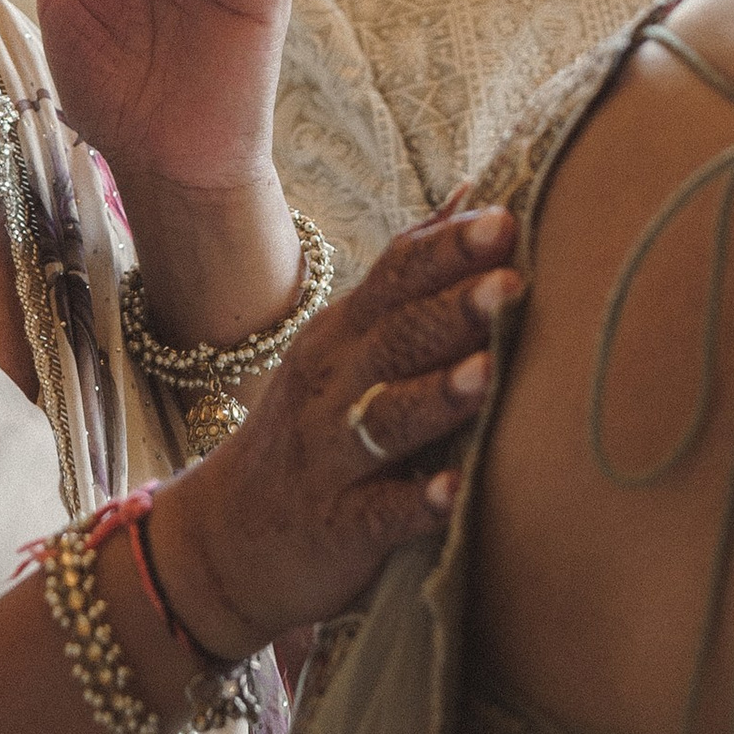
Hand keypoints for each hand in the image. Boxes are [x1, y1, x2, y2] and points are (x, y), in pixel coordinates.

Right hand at [147, 205, 520, 654]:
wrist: (222, 538)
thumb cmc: (311, 429)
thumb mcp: (344, 345)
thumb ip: (405, 280)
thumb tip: (472, 195)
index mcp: (342, 336)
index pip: (394, 278)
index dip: (445, 249)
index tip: (505, 218)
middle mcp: (332, 386)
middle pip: (395, 336)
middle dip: (453, 308)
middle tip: (511, 281)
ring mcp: (330, 456)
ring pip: (386, 417)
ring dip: (437, 394)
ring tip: (487, 374)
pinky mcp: (336, 527)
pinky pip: (377, 513)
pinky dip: (413, 503)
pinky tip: (451, 494)